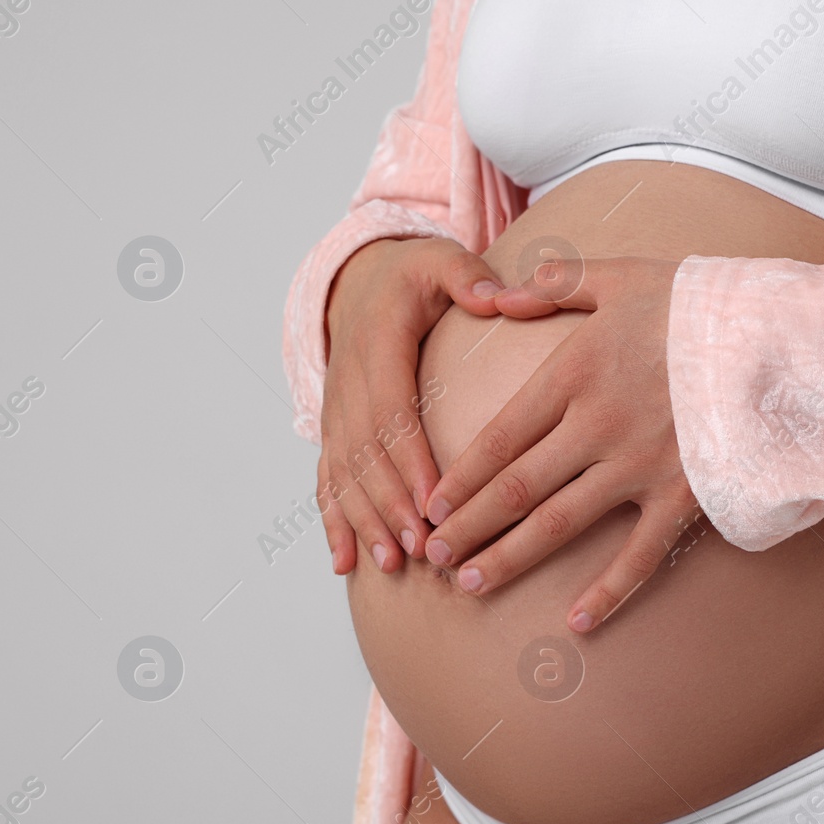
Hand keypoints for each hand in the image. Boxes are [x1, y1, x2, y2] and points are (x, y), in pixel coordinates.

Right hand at [318, 237, 503, 574]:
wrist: (359, 282)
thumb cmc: (413, 277)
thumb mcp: (439, 260)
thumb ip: (467, 275)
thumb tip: (495, 297)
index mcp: (377, 345)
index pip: (392, 410)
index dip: (409, 459)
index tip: (434, 500)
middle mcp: (348, 383)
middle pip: (367, 453)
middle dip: (392, 504)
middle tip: (422, 546)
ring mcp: (336, 411)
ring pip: (345, 474)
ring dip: (365, 521)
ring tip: (392, 563)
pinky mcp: (333, 430)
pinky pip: (327, 479)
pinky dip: (334, 522)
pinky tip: (345, 563)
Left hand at [422, 256, 702, 633]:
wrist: (782, 335)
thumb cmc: (701, 302)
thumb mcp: (622, 276)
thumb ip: (556, 284)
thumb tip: (498, 294)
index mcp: (577, 372)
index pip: (501, 436)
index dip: (461, 476)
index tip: (431, 505)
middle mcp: (599, 425)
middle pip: (517, 486)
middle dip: (470, 525)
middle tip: (433, 556)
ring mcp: (641, 465)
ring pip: (560, 522)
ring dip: (510, 556)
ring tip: (471, 582)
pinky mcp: (684, 495)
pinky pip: (639, 553)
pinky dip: (608, 590)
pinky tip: (575, 621)